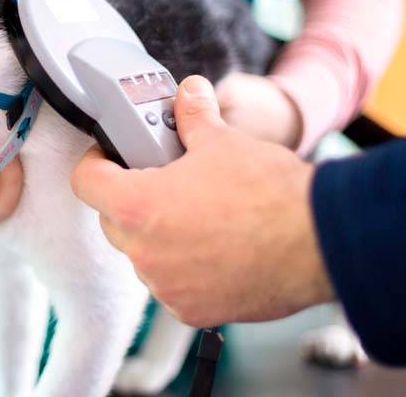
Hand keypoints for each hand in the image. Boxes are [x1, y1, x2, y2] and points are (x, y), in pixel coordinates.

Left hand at [71, 76, 332, 326]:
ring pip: (144, 254)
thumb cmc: (270, 194)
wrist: (320, 243)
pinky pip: (172, 285)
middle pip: (112, 219)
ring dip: (159, 236)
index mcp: (137, 206)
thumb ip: (194, 116)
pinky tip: (216, 248)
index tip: (113, 156)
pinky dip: (185, 268)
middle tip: (163, 180)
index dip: (97, 162)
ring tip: (198, 215)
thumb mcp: (223, 141)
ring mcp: (166, 286)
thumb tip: (189, 94)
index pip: (85, 181)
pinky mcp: (192, 311)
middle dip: (130, 198)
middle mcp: (143, 253)